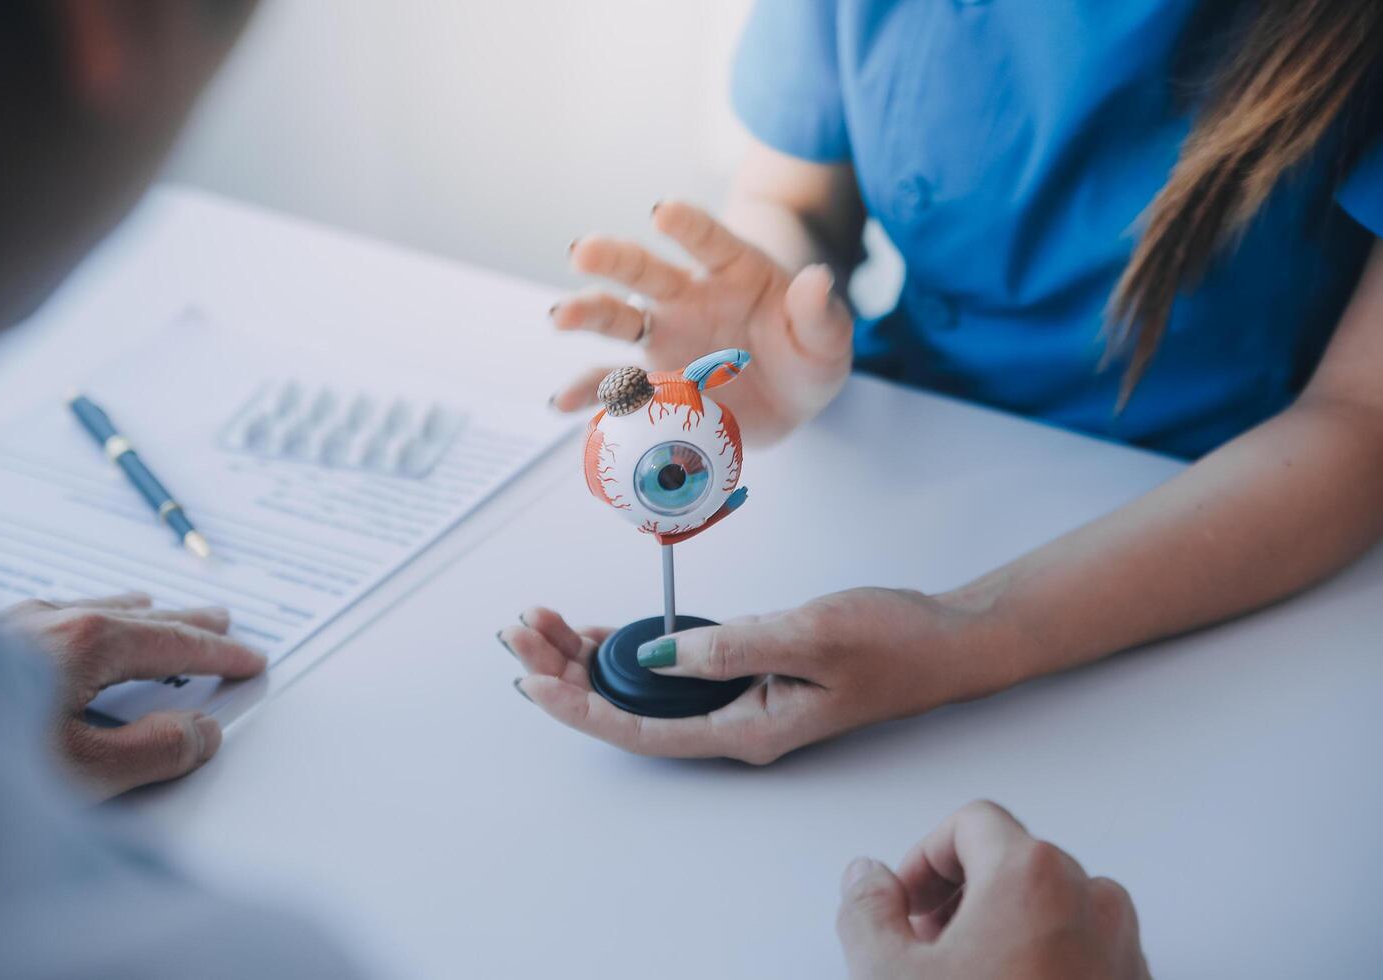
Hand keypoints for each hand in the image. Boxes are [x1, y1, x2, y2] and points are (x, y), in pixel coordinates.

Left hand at [0, 592, 266, 798]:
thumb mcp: (81, 771)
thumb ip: (154, 751)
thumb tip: (201, 732)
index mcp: (86, 643)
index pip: (174, 645)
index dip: (219, 655)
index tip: (249, 660)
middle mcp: (50, 621)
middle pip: (138, 618)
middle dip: (185, 623)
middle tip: (220, 621)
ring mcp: (9, 625)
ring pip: (92, 610)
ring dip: (135, 615)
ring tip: (154, 607)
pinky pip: (53, 616)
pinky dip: (87, 616)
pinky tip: (70, 622)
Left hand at [501, 588, 1003, 764]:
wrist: (950, 639)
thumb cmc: (893, 640)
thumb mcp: (809, 636)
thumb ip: (728, 648)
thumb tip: (651, 658)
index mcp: (747, 729)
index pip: (641, 730)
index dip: (579, 705)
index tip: (532, 676)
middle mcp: (736, 724)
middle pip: (630, 710)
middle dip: (568, 671)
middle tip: (522, 629)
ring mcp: (742, 701)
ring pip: (646, 690)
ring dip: (592, 658)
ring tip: (543, 624)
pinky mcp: (750, 674)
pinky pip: (673, 671)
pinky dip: (633, 649)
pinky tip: (599, 632)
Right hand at [549, 200, 853, 443]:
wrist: (789, 395)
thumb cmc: (807, 351)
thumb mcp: (828, 338)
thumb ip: (819, 313)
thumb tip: (818, 281)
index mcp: (733, 270)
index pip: (708, 240)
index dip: (686, 225)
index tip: (661, 213)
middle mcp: (688, 296)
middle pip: (646, 270)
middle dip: (613, 258)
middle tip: (582, 251)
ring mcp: (665, 337)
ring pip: (618, 318)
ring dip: (586, 314)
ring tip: (559, 318)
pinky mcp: (654, 380)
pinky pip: (617, 385)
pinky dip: (589, 393)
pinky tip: (562, 401)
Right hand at [837, 801, 1149, 979]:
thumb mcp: (887, 975)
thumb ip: (866, 907)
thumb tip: (867, 879)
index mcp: (1033, 873)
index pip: (971, 823)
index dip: (923, 859)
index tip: (904, 903)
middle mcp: (1091, 900)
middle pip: (1014, 861)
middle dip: (962, 897)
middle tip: (926, 945)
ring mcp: (1124, 948)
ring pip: (1053, 906)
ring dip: (1005, 930)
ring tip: (968, 979)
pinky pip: (1085, 950)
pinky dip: (1045, 962)